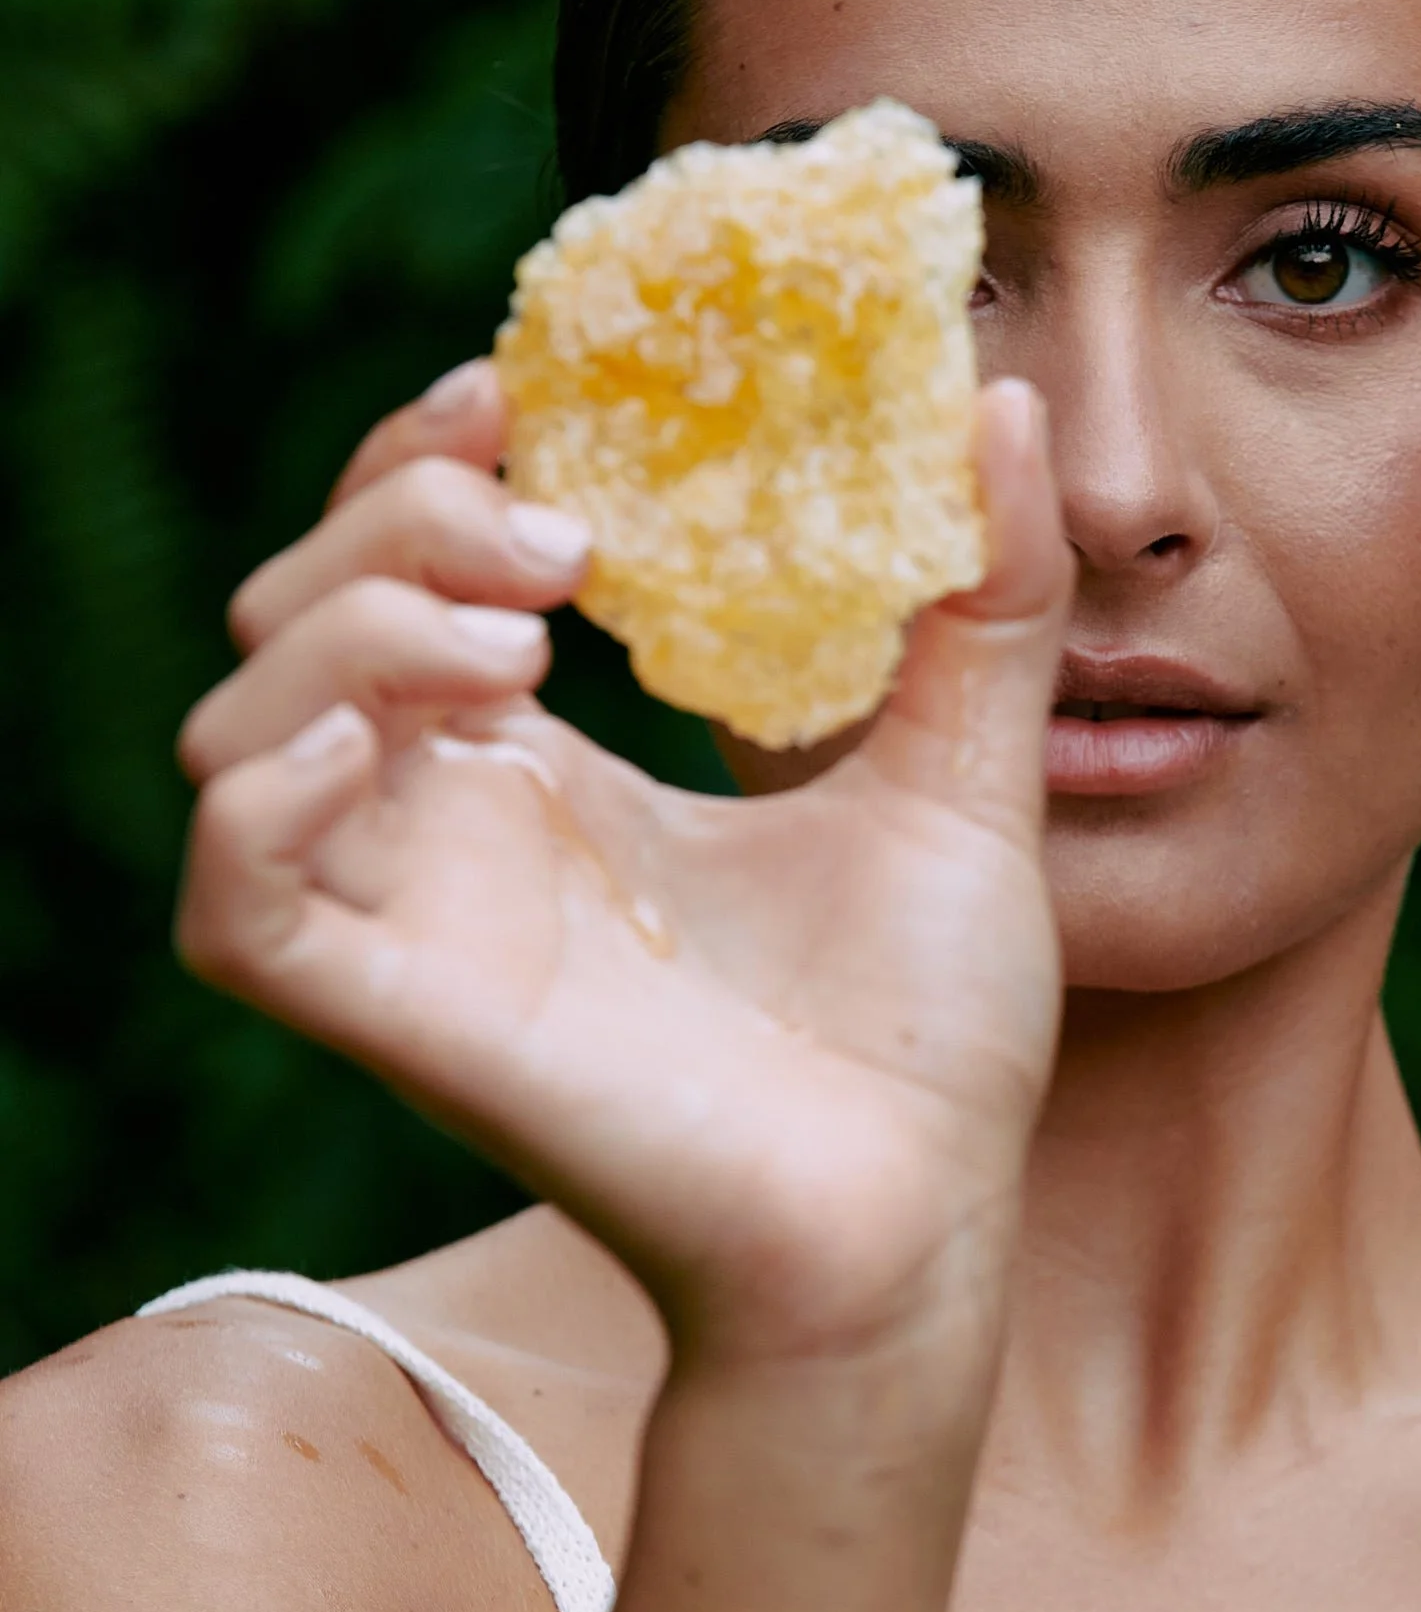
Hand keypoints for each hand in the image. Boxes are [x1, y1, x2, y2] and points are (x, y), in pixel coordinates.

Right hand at [176, 362, 1070, 1380]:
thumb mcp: (963, 771)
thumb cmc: (925, 1033)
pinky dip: (266, 798)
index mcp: (553, 769)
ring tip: (520, 638)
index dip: (428, 455)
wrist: (922, 1221)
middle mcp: (457, 828)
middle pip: (299, 607)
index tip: (524, 391)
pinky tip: (388, 745)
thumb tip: (998, 401)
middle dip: (398, 518)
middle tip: (565, 544)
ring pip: (233, 725)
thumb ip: (982, 593)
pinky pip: (233, 905)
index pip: (409, 560)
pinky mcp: (403, 1017)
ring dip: (346, 626)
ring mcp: (417, 919)